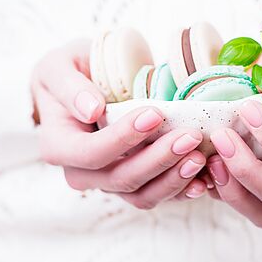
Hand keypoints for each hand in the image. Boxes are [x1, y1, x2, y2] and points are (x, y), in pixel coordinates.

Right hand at [32, 39, 207, 206]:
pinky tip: (203, 179)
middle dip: (159, 159)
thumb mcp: (59, 67)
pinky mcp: (133, 183)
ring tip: (200, 158)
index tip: (155, 114)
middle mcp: (82, 173)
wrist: (79, 86)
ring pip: (142, 195)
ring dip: (173, 179)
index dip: (124, 138)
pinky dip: (181, 190)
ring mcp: (108, 182)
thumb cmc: (69, 73)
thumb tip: (91, 110)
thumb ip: (70, 87)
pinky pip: (157, 195)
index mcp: (59, 146)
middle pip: (122, 178)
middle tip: (190, 136)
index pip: (92, 153)